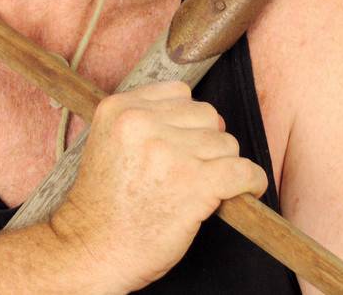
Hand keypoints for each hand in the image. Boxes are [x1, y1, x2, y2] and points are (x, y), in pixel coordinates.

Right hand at [48, 80, 268, 291]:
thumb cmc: (102, 204)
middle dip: (206, 142)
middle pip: (206, 116)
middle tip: (191, 170)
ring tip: (201, 187)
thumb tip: (209, 120)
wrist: (91, 249)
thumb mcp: (109, 142)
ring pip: (226, 143)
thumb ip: (146, 121)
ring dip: (222, 165)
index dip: (187, 120)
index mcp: (120, 109)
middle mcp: (142, 124)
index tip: (184, 142)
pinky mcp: (194, 183)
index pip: (179, 93)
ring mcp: (169, 152)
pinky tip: (246, 190)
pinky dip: (251, 182)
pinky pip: (243, 171)